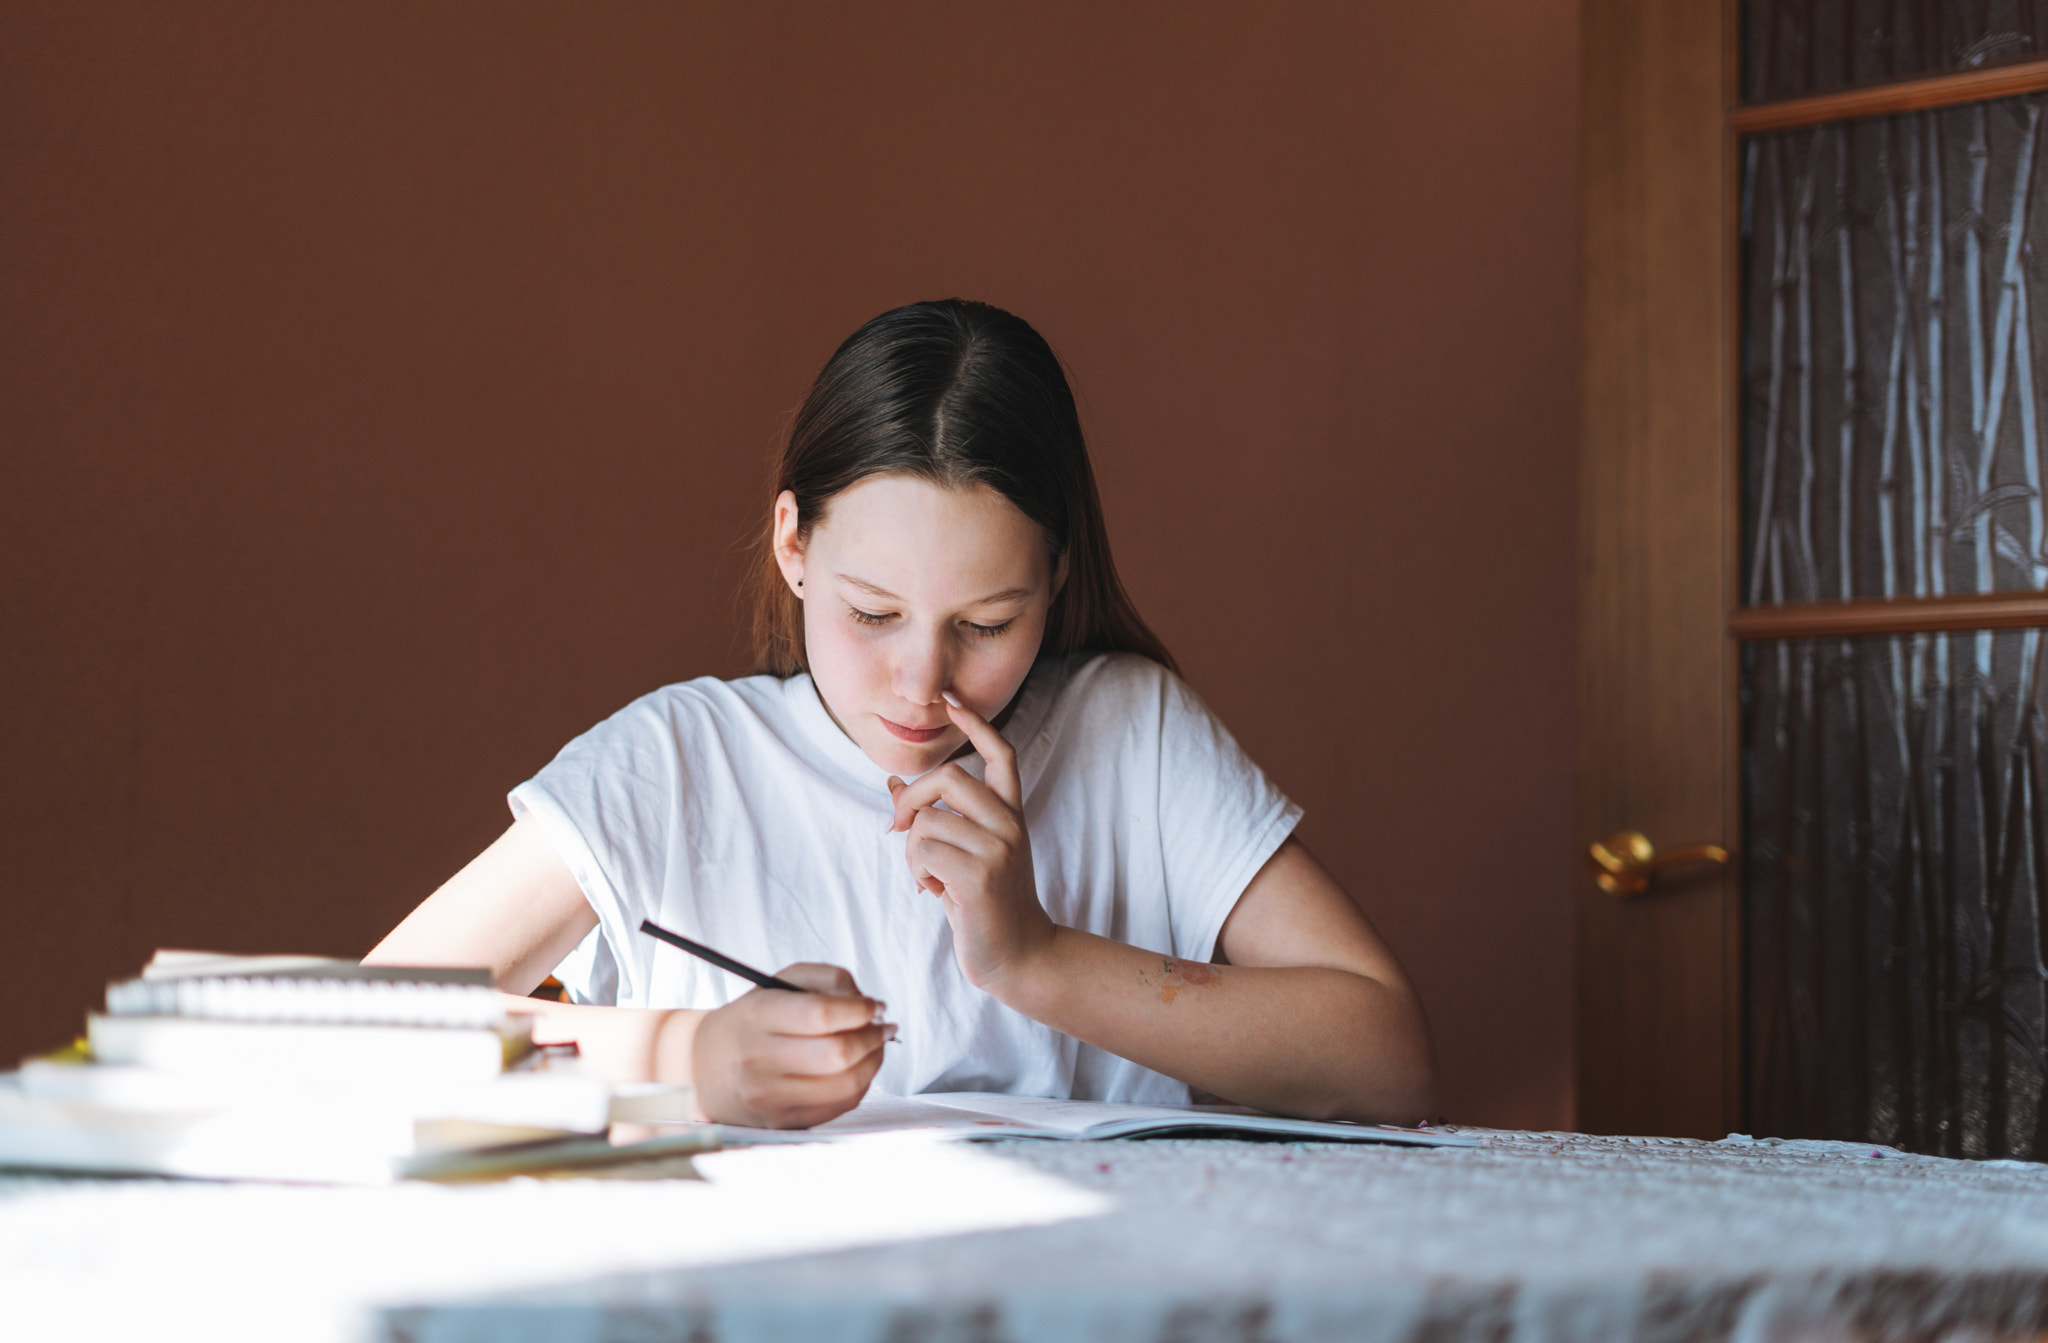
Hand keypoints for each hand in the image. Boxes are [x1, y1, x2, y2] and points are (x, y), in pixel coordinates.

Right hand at [689, 963, 889, 1127]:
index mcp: (756, 1017)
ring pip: (846, 1084)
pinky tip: (859, 1067)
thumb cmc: (751, 1021)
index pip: (820, 1015)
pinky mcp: (784, 1122)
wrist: (704, 1070)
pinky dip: (861, 1083)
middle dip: (873, 1036)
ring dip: (874, 1061)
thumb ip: (827, 978)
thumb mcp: (779, 983)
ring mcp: (770, 1098)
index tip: (875, 1005)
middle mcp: (758, 1060)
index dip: (859, 1010)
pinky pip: (841, 1105)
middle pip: (838, 1053)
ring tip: (876, 1045)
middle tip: (884, 1025)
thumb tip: (868, 1004)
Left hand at [887, 693, 1057, 994]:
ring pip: (926, 821)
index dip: (976, 723)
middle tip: (898, 827)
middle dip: (911, 798)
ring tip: (931, 877)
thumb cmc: (988, 903)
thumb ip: (939, 819)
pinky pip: (923, 852)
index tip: (951, 699)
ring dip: (912, 851)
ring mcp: (998, 848)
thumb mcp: (967, 854)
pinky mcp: (980, 876)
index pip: (1001, 754)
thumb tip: (893, 786)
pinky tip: (935, 892)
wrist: (1020, 955)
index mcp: (1011, 814)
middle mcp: (1009, 824)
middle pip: (947, 776)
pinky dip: (917, 872)